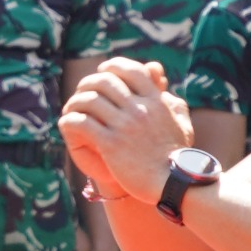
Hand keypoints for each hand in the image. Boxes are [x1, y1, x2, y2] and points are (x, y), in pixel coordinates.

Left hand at [59, 57, 192, 202]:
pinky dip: (70, 120)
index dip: (112, 67)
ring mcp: (125, 126)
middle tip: (82, 92)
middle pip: (105, 82)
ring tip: (72, 110)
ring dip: (76, 102)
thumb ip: (173, 104)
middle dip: (88, 84)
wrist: (173, 183)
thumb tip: (165, 91)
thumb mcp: (181, 123)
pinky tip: (68, 124)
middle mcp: (140, 109)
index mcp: (156, 101)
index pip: (130, 70)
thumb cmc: (177, 157)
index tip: (103, 73)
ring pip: (90, 100)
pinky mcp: (111, 144)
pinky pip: (82, 123)